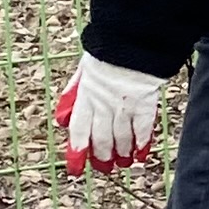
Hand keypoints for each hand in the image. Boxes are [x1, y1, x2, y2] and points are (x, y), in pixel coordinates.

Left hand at [55, 55, 163, 173]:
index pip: (79, 130)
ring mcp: (125, 106)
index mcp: (86, 97)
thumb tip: (62, 115)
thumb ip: (73, 93)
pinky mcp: (145, 103)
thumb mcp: (83, 70)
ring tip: (122, 163)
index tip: (75, 169)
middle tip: (103, 169)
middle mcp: (104, 105)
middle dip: (101, 156)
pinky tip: (140, 154)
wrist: (133, 39)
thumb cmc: (108, 51)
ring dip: (120, 153)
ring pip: (121, 137)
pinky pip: (143, 129)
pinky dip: (141, 143)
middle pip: (101, 138)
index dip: (77, 152)